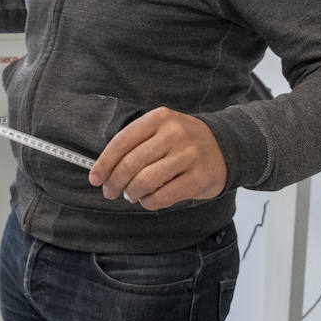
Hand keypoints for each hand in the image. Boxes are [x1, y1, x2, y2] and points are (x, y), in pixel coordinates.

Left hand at [89, 107, 226, 209]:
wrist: (225, 146)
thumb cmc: (183, 141)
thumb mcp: (161, 129)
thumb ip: (137, 143)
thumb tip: (105, 169)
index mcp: (159, 118)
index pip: (122, 142)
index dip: (104, 163)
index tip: (95, 178)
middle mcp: (174, 134)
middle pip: (131, 163)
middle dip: (115, 182)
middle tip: (110, 192)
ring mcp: (188, 156)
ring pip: (145, 181)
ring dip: (132, 193)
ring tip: (131, 195)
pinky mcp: (199, 178)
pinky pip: (163, 196)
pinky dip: (149, 202)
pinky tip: (147, 200)